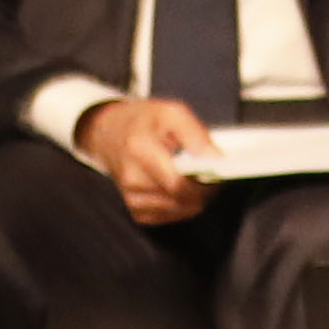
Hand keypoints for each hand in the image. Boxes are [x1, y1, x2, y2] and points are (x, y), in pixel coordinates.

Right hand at [79, 96, 213, 225]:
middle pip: (182, 199)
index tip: (218, 172)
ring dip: (197, 197)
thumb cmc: (143, 121)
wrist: (110, 134)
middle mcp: (132, 179)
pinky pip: (172, 215)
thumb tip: (214, 158)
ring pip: (181, 210)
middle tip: (213, 174)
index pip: (177, 182)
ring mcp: (132, 198)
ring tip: (198, 177)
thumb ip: (194, 134)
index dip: (203, 182)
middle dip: (204, 189)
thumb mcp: (171, 113)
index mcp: (139, 150)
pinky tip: (183, 187)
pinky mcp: (137, 211)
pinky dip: (184, 204)